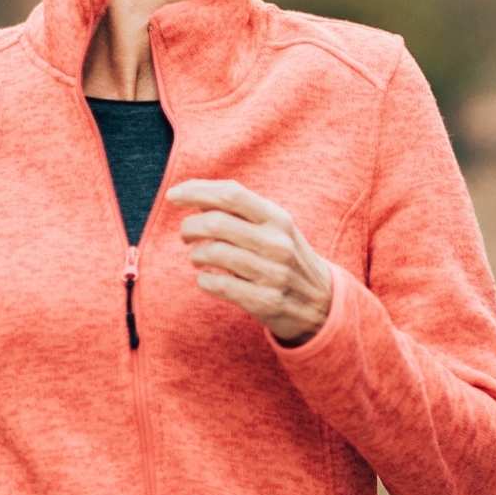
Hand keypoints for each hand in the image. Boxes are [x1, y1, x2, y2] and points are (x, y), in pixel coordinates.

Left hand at [167, 179, 334, 344]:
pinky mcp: (265, 301)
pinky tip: (207, 279)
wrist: (322, 303)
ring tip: (197, 257)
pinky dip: (204, 280)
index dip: (197, 191)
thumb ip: (240, 212)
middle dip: (190, 226)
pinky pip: (218, 285)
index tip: (173, 195)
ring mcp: (273, 273)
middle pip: (216, 223)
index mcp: (277, 218)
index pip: (231, 194)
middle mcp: (277, 243)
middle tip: (185, 234)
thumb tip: (196, 198)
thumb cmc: (286, 258)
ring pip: (214, 253)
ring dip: (195, 254)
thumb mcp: (274, 228)